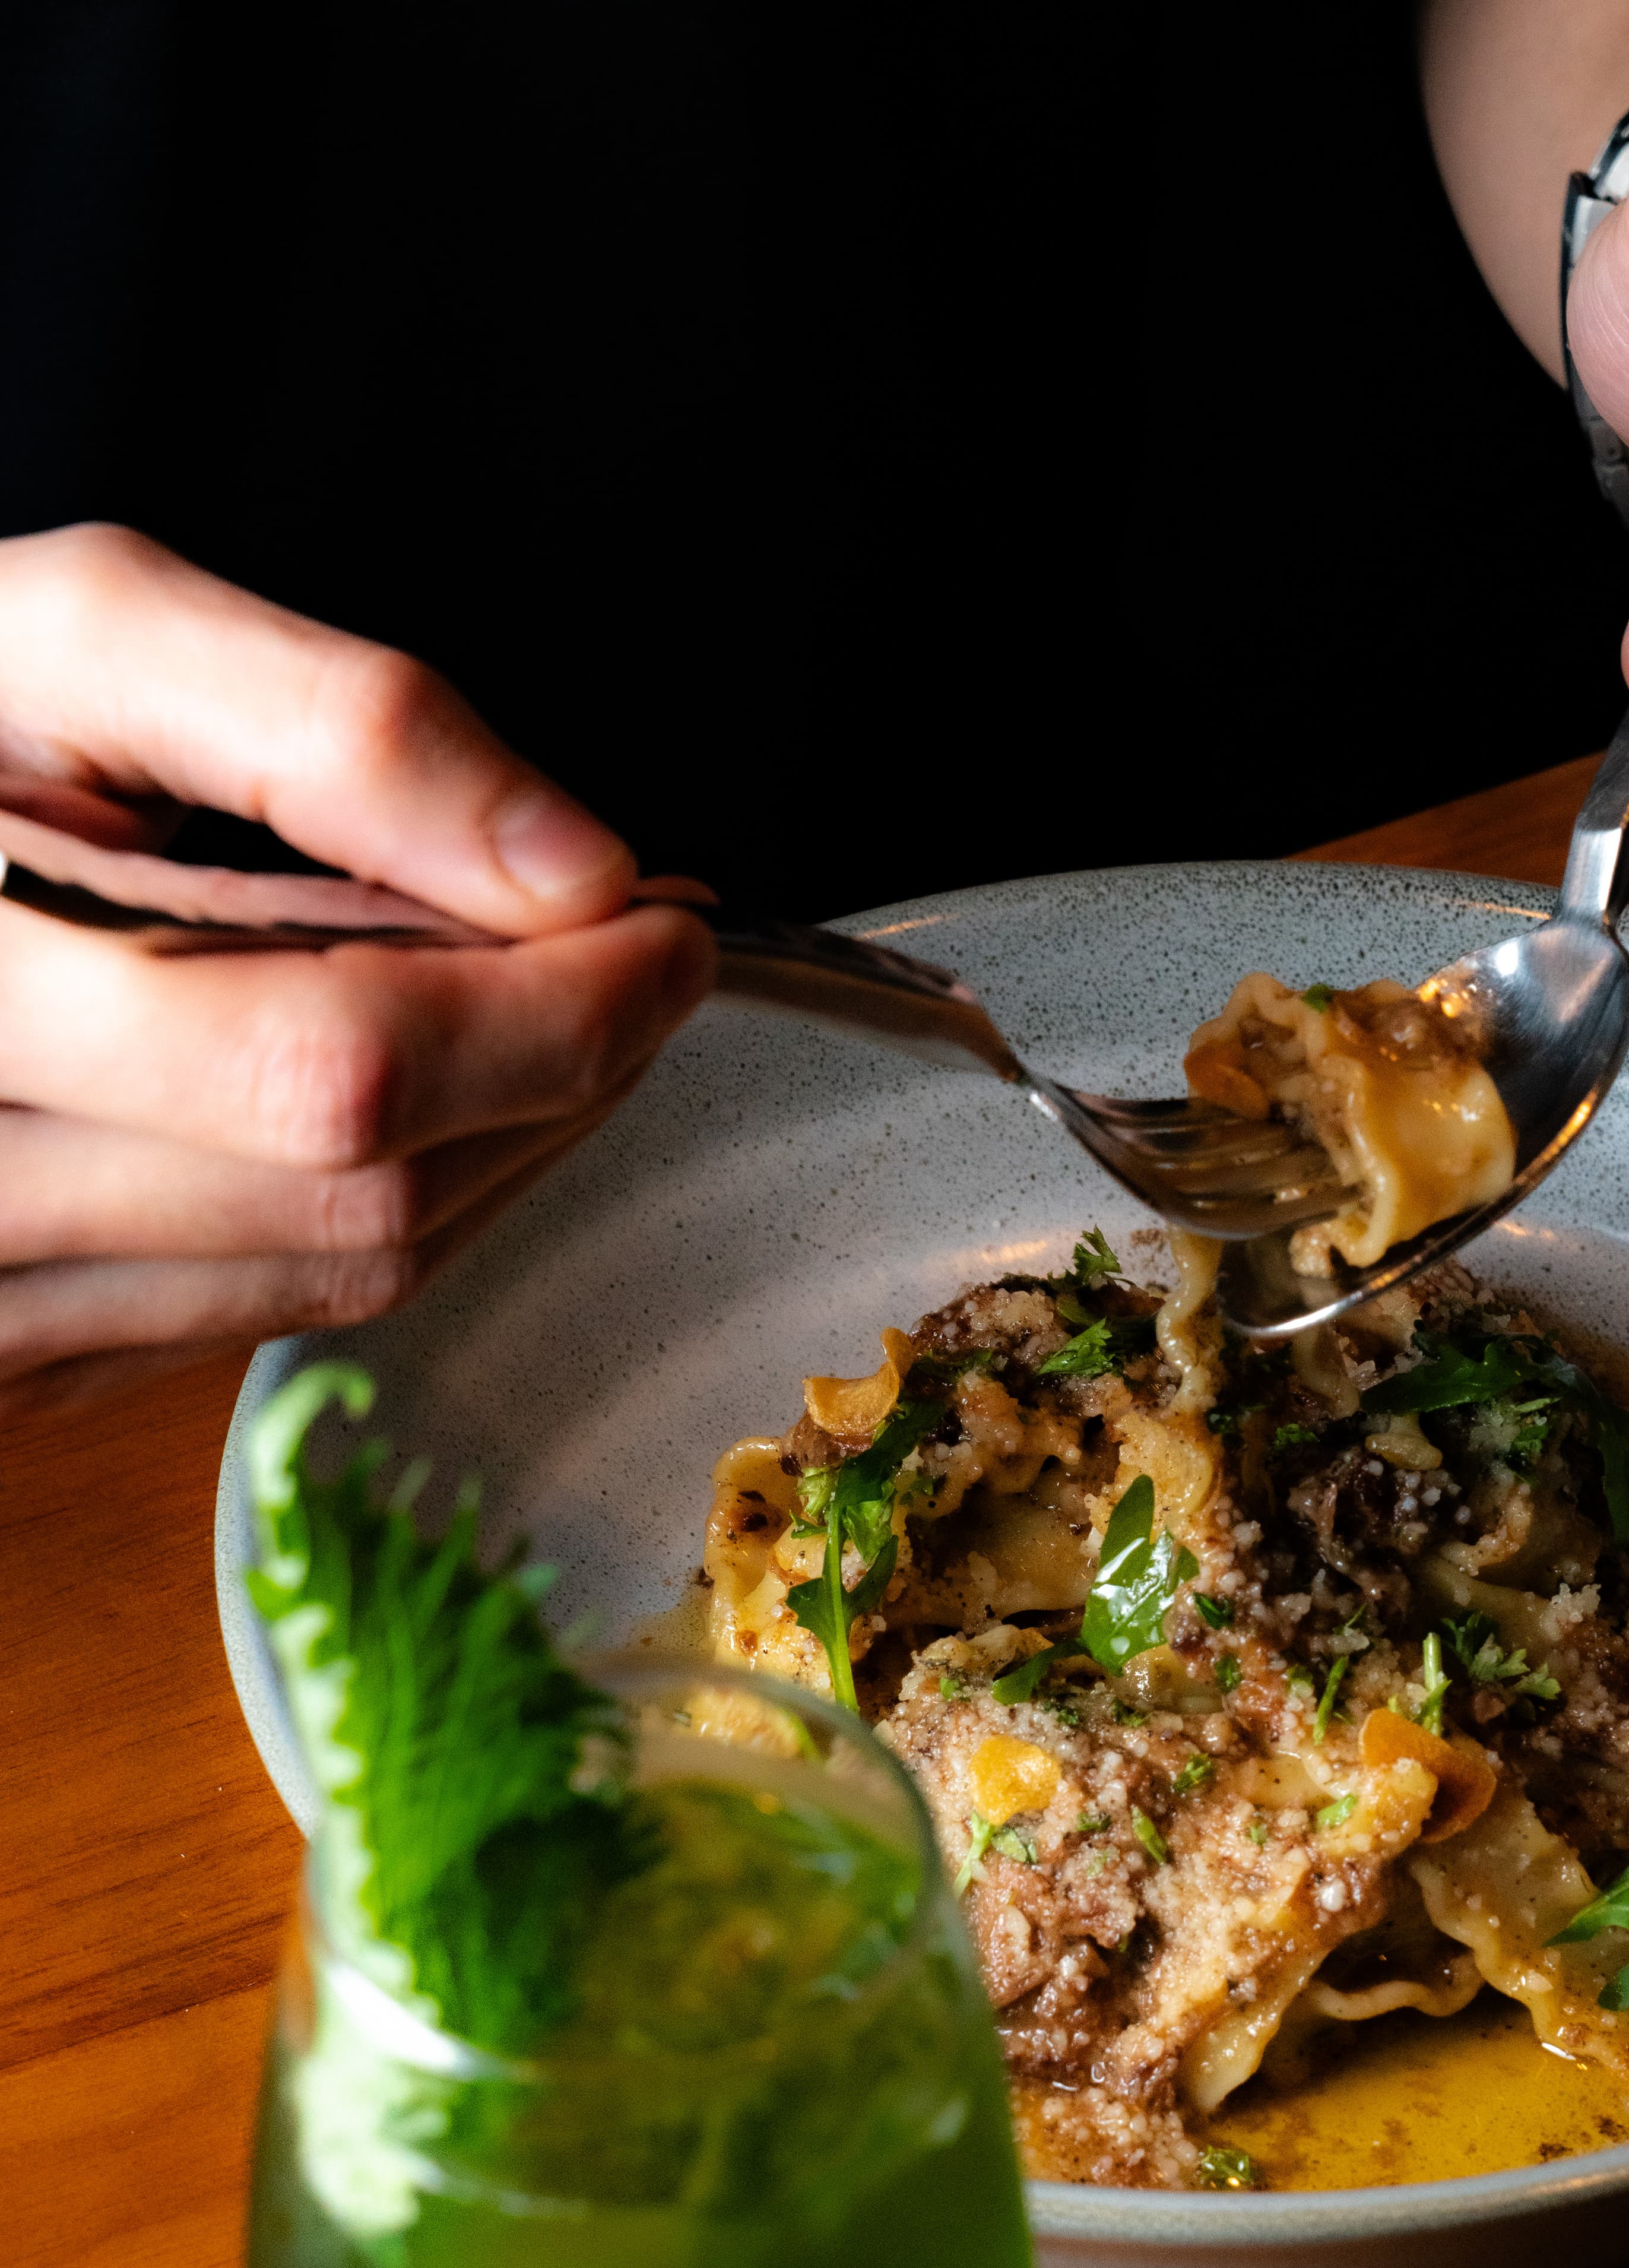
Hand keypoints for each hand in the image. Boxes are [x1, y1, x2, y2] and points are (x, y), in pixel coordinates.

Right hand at [0, 526, 714, 1419]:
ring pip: (357, 1265)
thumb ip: (334, 728)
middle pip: (370, 1189)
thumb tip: (568, 864)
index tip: (656, 914)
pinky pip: (293, 1304)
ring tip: (540, 1000)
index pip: (334, 1066)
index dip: (553, 1004)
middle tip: (631, 947)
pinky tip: (428, 1088)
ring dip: (514, 1137)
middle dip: (563, 1065)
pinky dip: (415, 1193)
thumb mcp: (76, 642)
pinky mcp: (30, 1355)